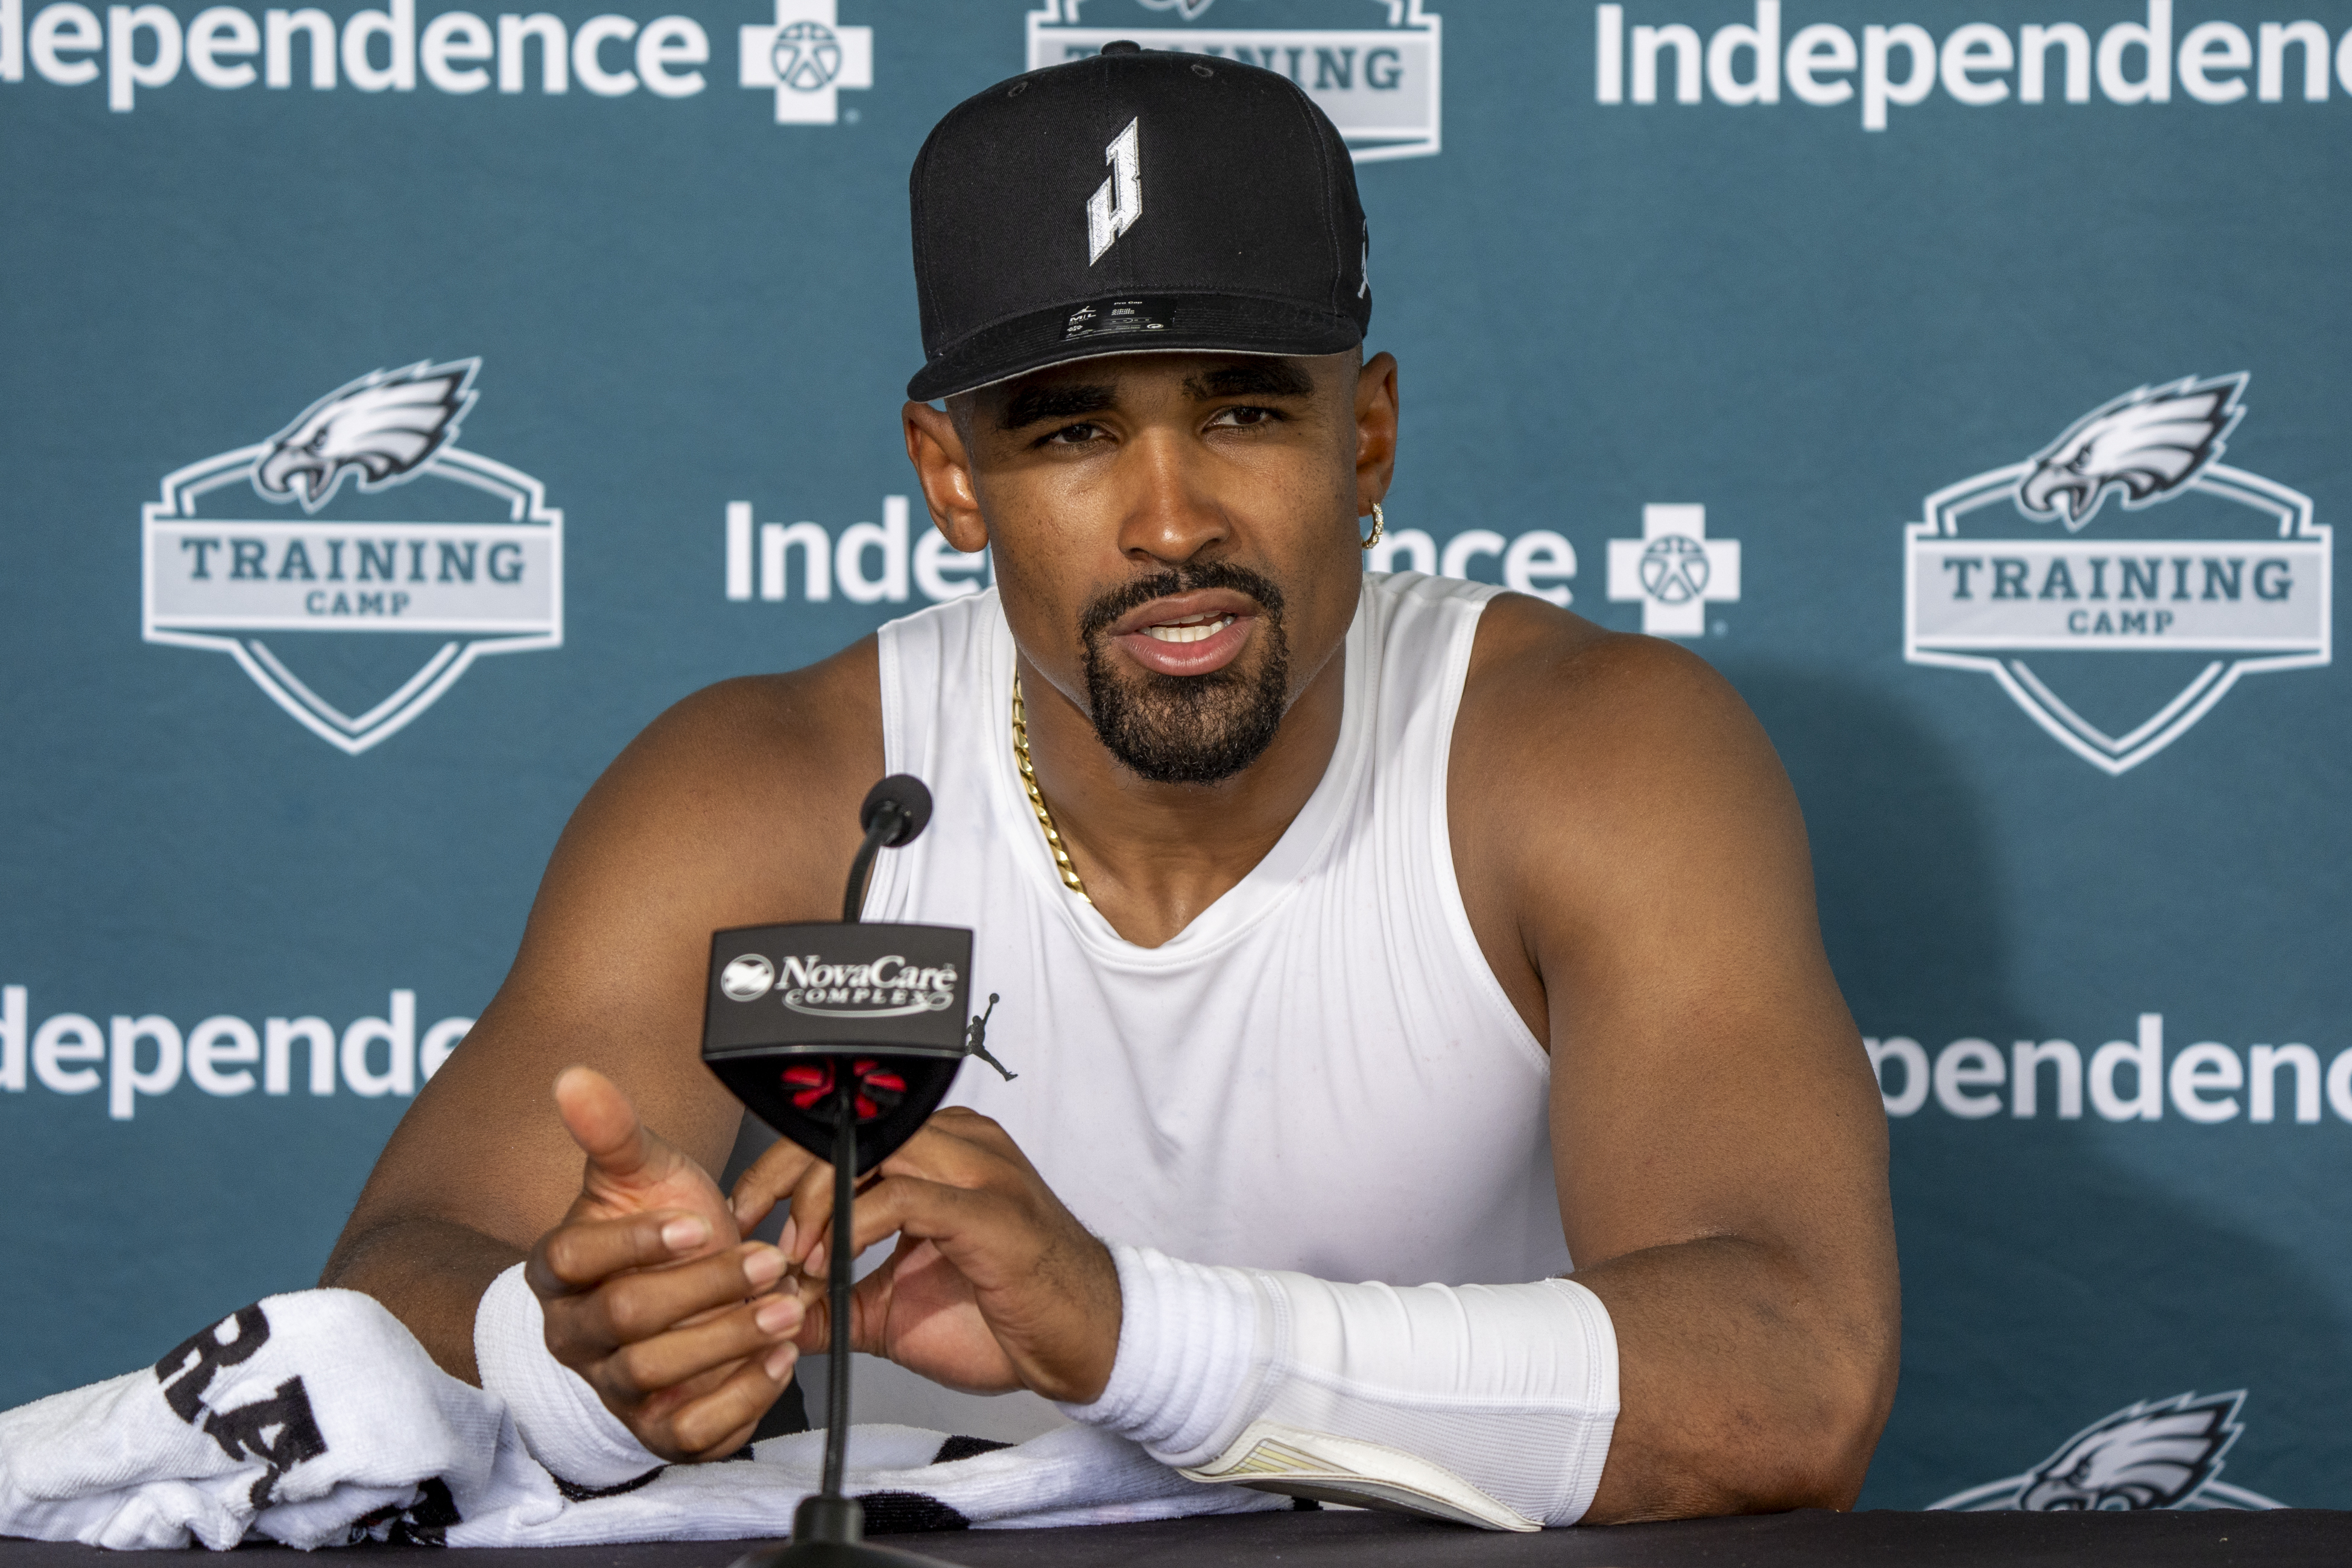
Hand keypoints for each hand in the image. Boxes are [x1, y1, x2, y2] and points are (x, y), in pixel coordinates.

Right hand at [526, 1066, 803, 1460]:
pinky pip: (689, 1433)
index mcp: (558, 1270)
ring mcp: (613, 1387)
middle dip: (702, 1288)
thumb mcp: (646, 1173)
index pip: (573, 1257)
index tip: (697, 1223)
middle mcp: (575, 1335)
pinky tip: (777, 1360)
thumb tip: (575, 1077)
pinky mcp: (658, 1429)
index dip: (634, 1241)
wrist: (693, 1289)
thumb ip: (613, 1129)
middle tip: (766, 1261)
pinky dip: (738, 1399)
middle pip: (624, 1320)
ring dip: (729, 1339)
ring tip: (785, 1306)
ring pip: (655, 1376)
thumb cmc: (666, 1229)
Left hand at [733, 1107, 1121, 1403]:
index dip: (783, 1164)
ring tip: (793, 1256)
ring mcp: (982, 1173)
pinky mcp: (992, 1214)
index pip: (848, 1129)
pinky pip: (906, 1196)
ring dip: (818, 1201)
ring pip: (874, 1151)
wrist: (1086, 1345)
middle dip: (785, 1174)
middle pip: (853, 1128)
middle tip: (752, 1230)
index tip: (745, 1213)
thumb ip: (834, 1296)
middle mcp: (963, 1145)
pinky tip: (832, 1263)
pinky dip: (854, 1228)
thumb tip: (768, 1305)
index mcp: (943, 1152)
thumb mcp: (895, 1307)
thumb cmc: (1005, 1317)